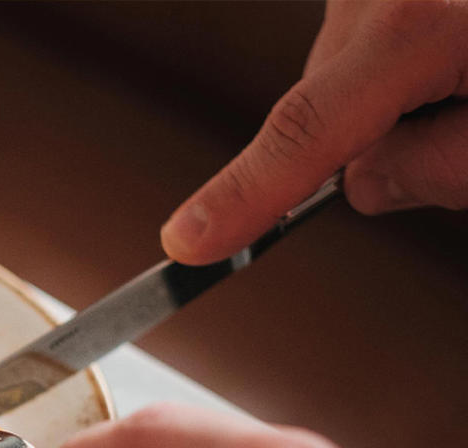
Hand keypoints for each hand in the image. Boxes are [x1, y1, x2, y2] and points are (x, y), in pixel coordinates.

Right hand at [161, 0, 467, 263]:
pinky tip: (451, 54)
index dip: (245, 193)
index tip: (189, 240)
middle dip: (382, 140)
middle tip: (466, 117)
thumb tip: (366, 183)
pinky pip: (358, 54)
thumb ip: (439, 172)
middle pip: (327, 117)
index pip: (304, 131)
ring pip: (339, 88)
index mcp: (414, 25)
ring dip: (397, 99)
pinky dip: (397, 70)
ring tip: (467, 76)